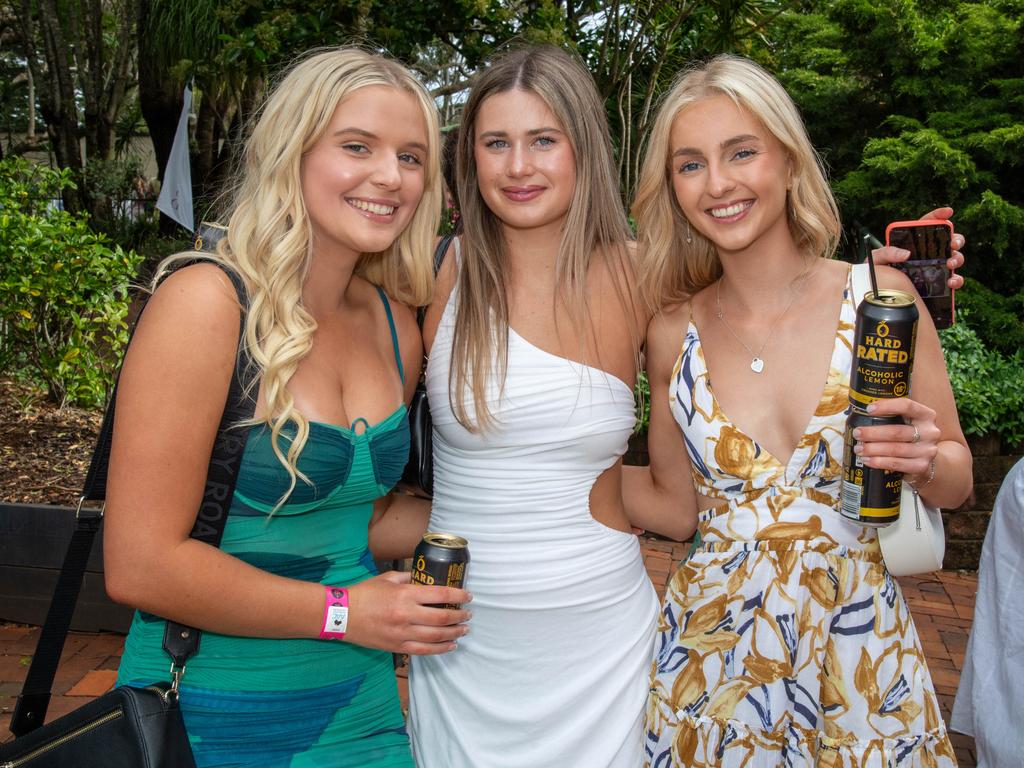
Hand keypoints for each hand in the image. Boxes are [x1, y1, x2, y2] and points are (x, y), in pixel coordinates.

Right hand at [344, 570, 470, 654]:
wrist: (341, 615)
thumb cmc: (364, 593)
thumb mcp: (387, 578)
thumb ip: (408, 577)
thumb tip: (425, 577)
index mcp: (405, 594)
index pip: (440, 595)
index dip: (458, 595)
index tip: (468, 596)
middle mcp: (406, 615)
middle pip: (442, 618)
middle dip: (460, 616)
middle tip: (468, 614)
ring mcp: (402, 633)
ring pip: (436, 636)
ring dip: (454, 633)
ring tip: (464, 629)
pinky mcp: (397, 647)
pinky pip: (424, 650)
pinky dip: (440, 649)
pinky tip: (450, 645)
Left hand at [852, 398, 938, 482]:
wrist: (926, 460)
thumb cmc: (909, 437)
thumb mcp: (906, 423)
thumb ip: (890, 416)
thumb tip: (859, 411)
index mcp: (926, 415)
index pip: (907, 406)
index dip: (887, 406)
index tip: (868, 409)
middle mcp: (930, 432)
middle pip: (897, 431)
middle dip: (873, 433)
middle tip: (857, 433)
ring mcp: (927, 450)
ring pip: (895, 449)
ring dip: (873, 449)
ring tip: (858, 449)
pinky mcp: (921, 466)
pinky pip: (897, 464)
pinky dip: (879, 462)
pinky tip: (868, 460)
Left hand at [870, 207, 965, 289]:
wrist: (880, 293)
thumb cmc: (878, 272)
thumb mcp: (877, 258)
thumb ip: (887, 252)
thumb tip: (906, 254)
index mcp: (914, 241)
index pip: (929, 223)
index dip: (939, 215)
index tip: (948, 212)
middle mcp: (928, 253)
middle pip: (949, 240)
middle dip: (956, 239)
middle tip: (952, 244)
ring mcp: (935, 267)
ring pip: (955, 258)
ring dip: (957, 259)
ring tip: (950, 264)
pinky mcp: (938, 283)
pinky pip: (954, 280)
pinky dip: (957, 280)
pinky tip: (951, 281)